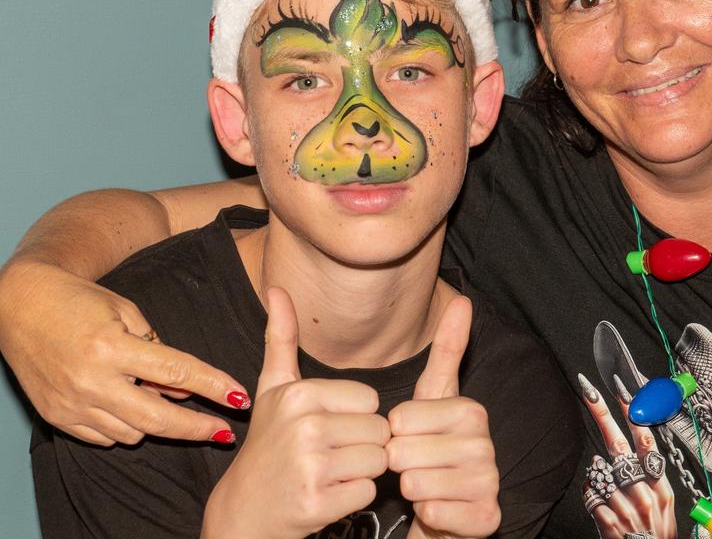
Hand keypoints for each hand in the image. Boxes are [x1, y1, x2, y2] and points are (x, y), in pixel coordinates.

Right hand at [0, 258, 248, 445]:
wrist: (20, 305)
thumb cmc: (79, 301)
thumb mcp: (126, 312)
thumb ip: (159, 351)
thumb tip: (187, 389)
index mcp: (111, 346)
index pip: (176, 373)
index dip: (213, 387)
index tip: (240, 399)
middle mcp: (90, 380)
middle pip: (157, 418)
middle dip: (196, 428)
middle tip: (223, 432)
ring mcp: (71, 404)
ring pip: (132, 433)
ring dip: (157, 423)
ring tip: (165, 402)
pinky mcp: (57, 418)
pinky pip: (104, 438)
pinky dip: (125, 427)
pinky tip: (132, 408)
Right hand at [203, 288, 389, 538]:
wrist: (243, 513)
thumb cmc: (267, 446)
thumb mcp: (272, 389)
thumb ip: (280, 338)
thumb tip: (277, 288)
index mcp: (299, 393)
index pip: (371, 400)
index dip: (355, 418)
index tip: (325, 429)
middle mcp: (304, 426)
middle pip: (379, 430)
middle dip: (361, 446)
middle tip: (327, 456)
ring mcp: (310, 467)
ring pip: (378, 461)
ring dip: (360, 472)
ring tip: (328, 474)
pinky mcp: (317, 503)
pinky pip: (368, 491)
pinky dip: (353, 497)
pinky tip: (326, 496)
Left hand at [387, 296, 500, 538]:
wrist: (442, 508)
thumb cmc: (428, 450)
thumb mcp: (432, 398)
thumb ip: (446, 350)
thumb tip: (464, 299)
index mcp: (471, 410)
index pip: (402, 419)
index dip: (392, 433)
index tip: (407, 438)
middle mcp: (486, 445)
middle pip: (406, 452)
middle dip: (398, 463)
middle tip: (413, 466)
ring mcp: (489, 483)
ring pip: (418, 483)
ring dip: (411, 489)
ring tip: (423, 484)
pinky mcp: (487, 518)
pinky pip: (435, 513)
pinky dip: (427, 513)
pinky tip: (435, 508)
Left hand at [578, 372, 676, 538]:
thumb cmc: (656, 533)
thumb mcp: (664, 503)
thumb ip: (650, 476)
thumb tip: (632, 451)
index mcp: (661, 486)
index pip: (646, 441)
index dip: (632, 413)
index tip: (620, 388)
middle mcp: (645, 494)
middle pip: (619, 446)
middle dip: (602, 415)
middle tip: (589, 391)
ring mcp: (626, 508)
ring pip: (601, 473)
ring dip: (599, 476)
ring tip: (610, 491)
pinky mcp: (609, 522)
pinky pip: (591, 495)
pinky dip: (592, 494)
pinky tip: (601, 503)